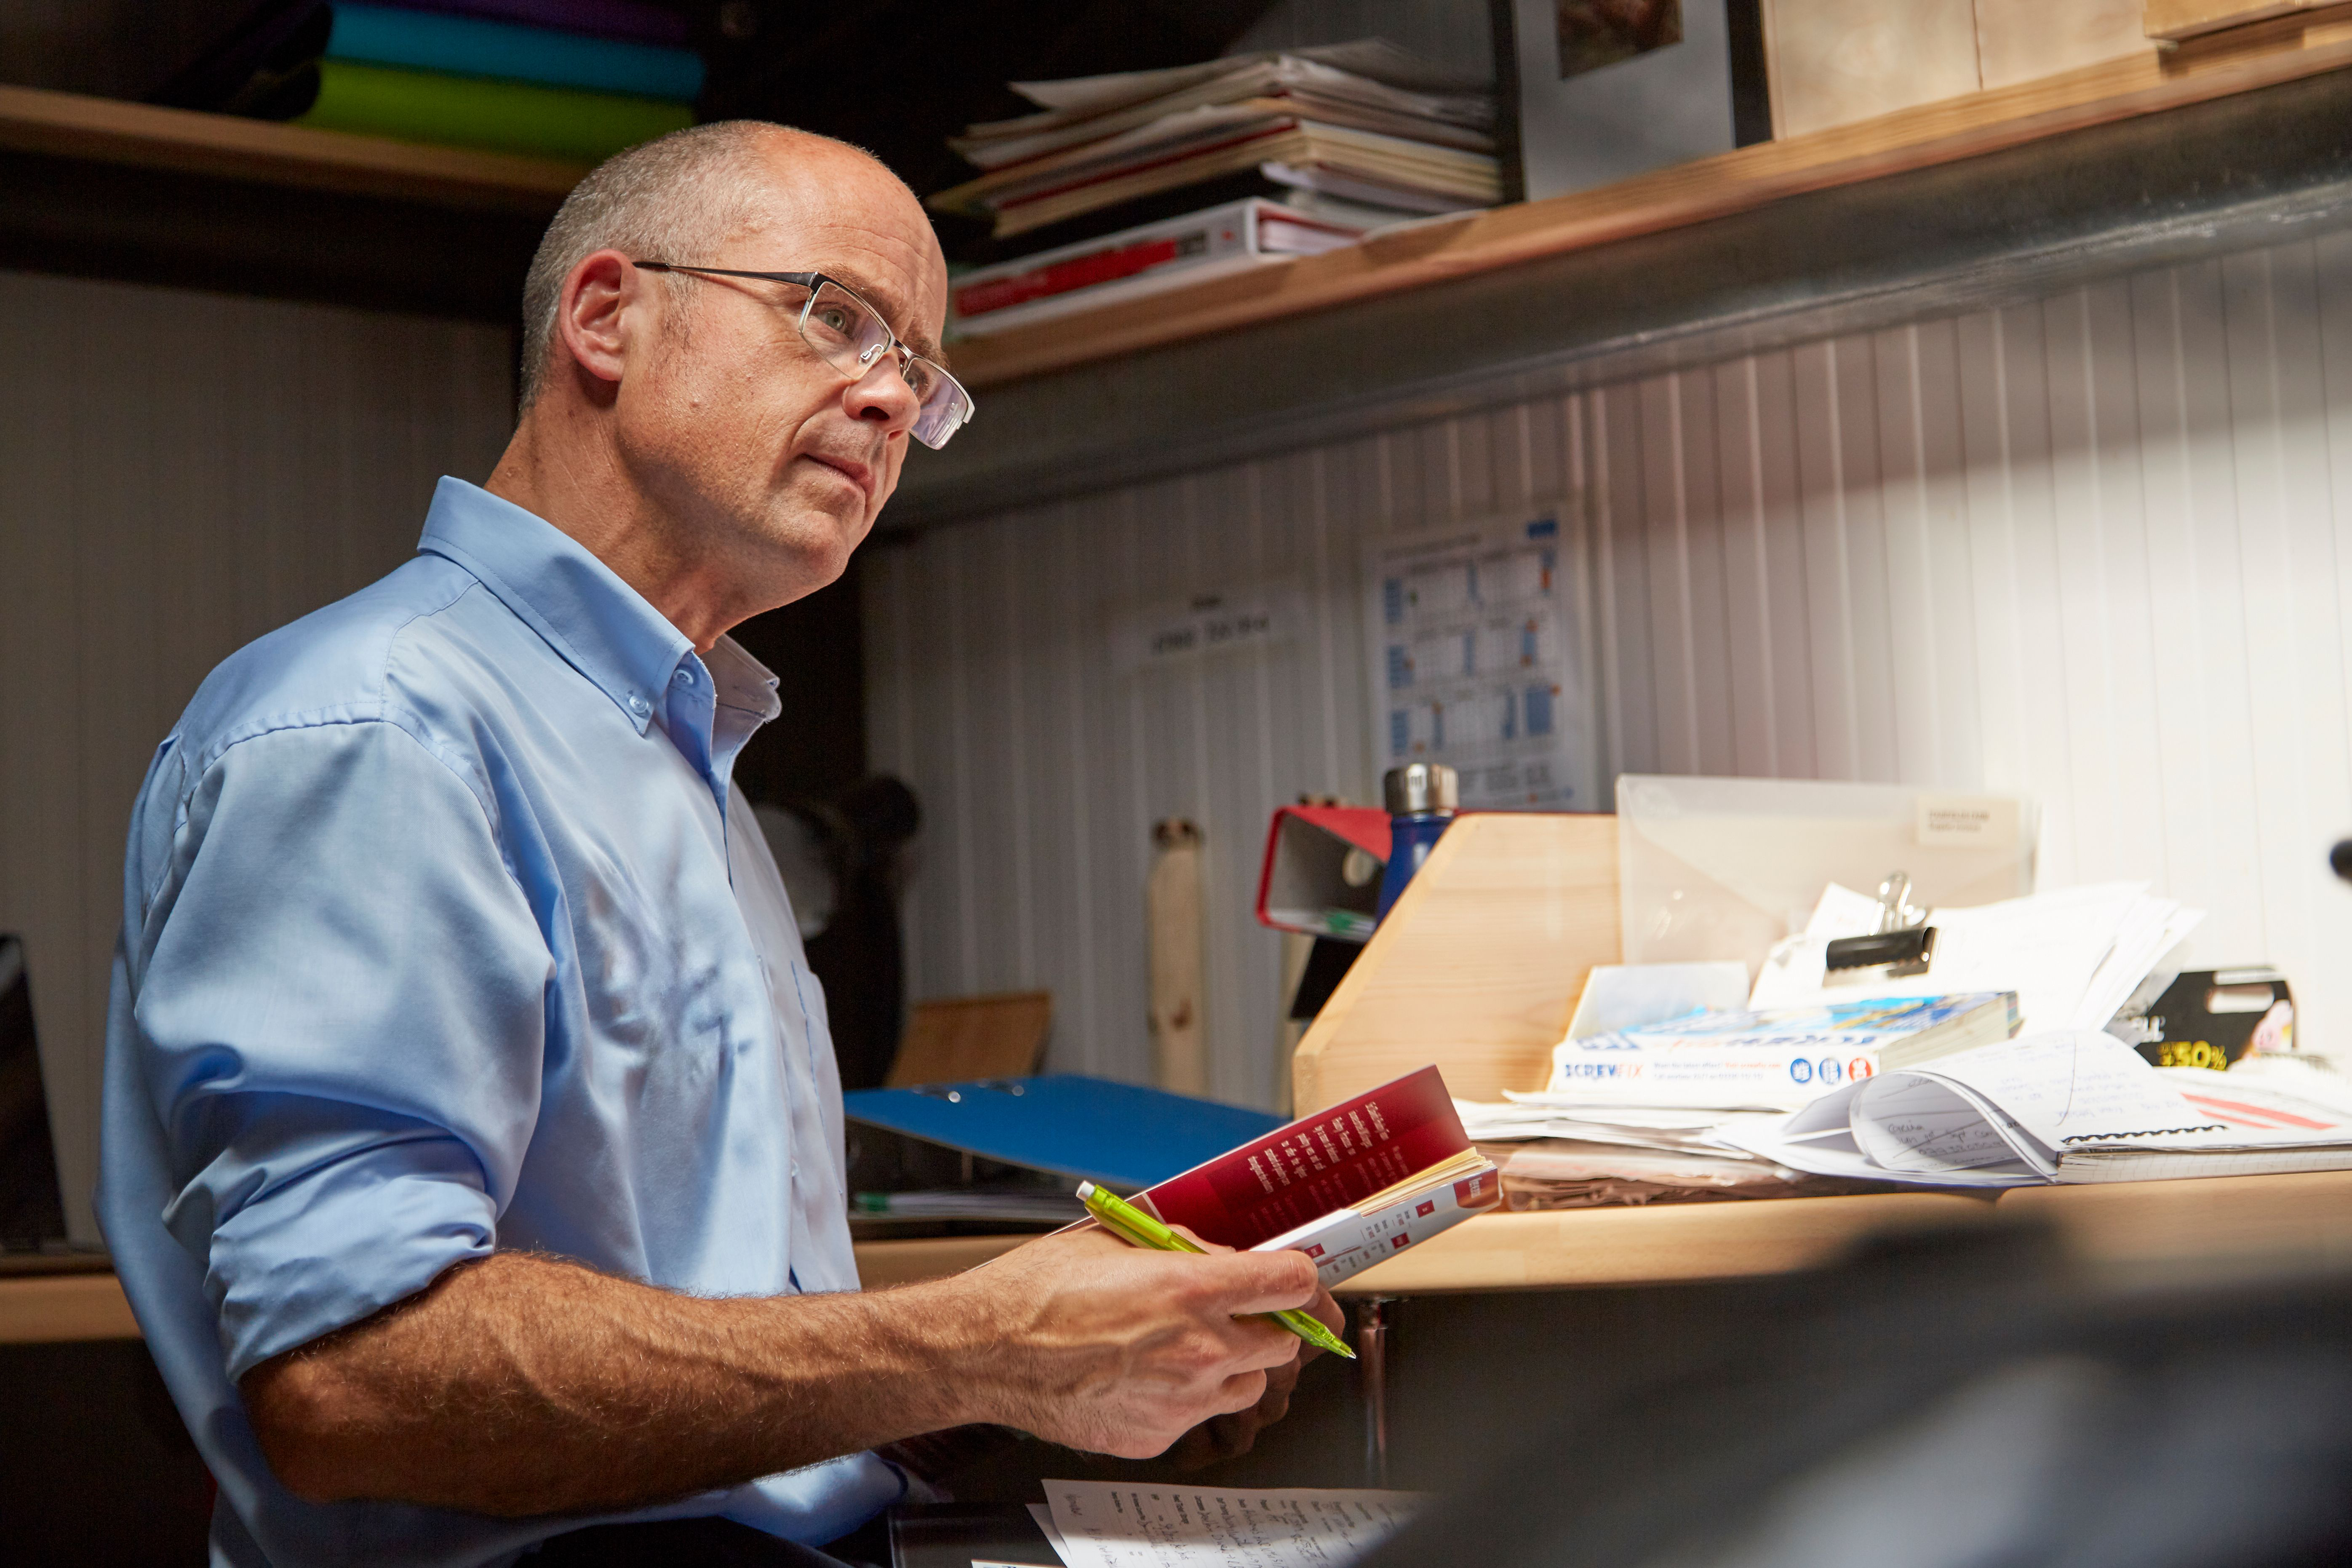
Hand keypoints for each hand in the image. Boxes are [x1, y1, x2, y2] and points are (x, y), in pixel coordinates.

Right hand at [945, 1224, 1319, 1458]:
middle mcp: (1198, 1349)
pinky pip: (1199, 1416)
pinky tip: (1147, 1377)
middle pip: (1285, 1341)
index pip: (1293, 1283)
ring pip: (1251, 1385)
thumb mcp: (1117, 1241)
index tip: (1293, 1278)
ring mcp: (1181, 1400)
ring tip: (1192, 1347)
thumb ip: (1182, 1249)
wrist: (986, 1352)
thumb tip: (1222, 1259)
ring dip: (1238, 1365)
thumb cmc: (1039, 1291)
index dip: (1298, 1277)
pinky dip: (1187, 1397)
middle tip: (1240, 1312)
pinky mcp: (1157, 1435)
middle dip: (1268, 1322)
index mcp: (1192, 1289)